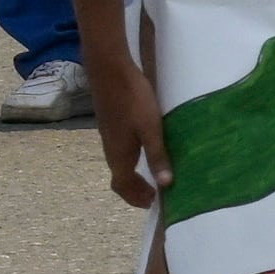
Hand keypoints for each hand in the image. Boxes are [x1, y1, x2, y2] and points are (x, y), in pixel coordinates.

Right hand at [91, 52, 168, 209]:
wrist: (109, 69)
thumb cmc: (131, 99)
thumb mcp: (150, 128)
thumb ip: (157, 155)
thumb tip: (165, 185)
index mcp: (119, 155)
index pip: (122, 187)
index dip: (136, 198)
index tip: (153, 203)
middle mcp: (110, 149)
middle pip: (120, 178)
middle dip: (136, 190)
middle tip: (155, 194)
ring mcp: (109, 136)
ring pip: (120, 164)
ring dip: (134, 175)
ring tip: (154, 176)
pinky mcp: (111, 124)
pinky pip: (120, 152)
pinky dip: (133, 160)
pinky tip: (146, 150)